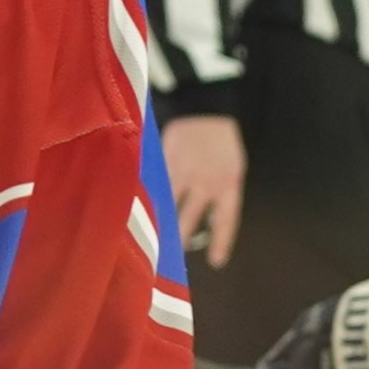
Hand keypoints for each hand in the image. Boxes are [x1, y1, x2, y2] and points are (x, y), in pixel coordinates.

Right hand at [161, 114, 244, 269]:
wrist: (208, 106)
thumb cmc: (222, 142)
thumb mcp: (231, 168)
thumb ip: (219, 194)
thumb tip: (205, 226)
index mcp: (229, 183)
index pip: (225, 220)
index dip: (221, 242)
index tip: (216, 261)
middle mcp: (206, 180)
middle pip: (189, 217)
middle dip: (179, 237)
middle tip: (170, 256)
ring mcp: (184, 169)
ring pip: (168, 202)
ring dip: (159, 220)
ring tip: (149, 236)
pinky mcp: (166, 157)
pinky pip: (155, 183)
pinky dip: (147, 197)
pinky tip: (137, 209)